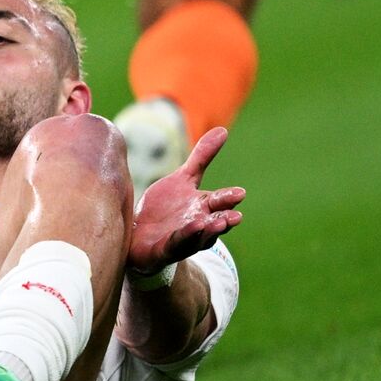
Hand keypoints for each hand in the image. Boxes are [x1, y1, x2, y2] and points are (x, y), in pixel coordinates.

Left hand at [128, 127, 244, 274]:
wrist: (140, 236)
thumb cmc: (165, 208)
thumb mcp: (183, 179)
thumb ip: (202, 158)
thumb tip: (223, 130)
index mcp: (203, 207)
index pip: (220, 201)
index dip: (229, 198)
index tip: (240, 193)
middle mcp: (198, 225)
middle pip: (215, 221)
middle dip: (225, 219)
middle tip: (234, 215)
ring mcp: (184, 240)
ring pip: (200, 237)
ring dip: (210, 232)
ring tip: (218, 224)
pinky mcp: (166, 251)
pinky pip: (176, 245)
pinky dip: (184, 238)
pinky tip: (190, 229)